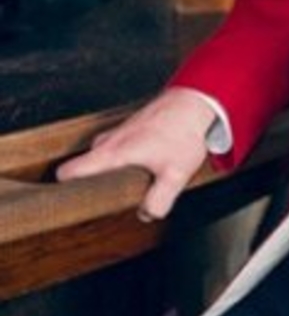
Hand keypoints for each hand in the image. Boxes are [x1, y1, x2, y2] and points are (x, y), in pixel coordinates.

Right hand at [56, 87, 216, 221]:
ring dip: (114, 171)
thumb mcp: (175, 175)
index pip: (68, 171)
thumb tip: (146, 214)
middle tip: (115, 195)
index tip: (75, 202)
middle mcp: (108, 141)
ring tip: (137, 181)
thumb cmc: (184, 133)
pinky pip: (117, 149)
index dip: (65, 189)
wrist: (197, 101)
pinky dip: (125, 159)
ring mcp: (118, 132)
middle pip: (85, 169)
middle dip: (95, 184)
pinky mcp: (130, 128)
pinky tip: (148, 165)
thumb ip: (158, 201)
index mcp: (111, 153)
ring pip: (104, 159)